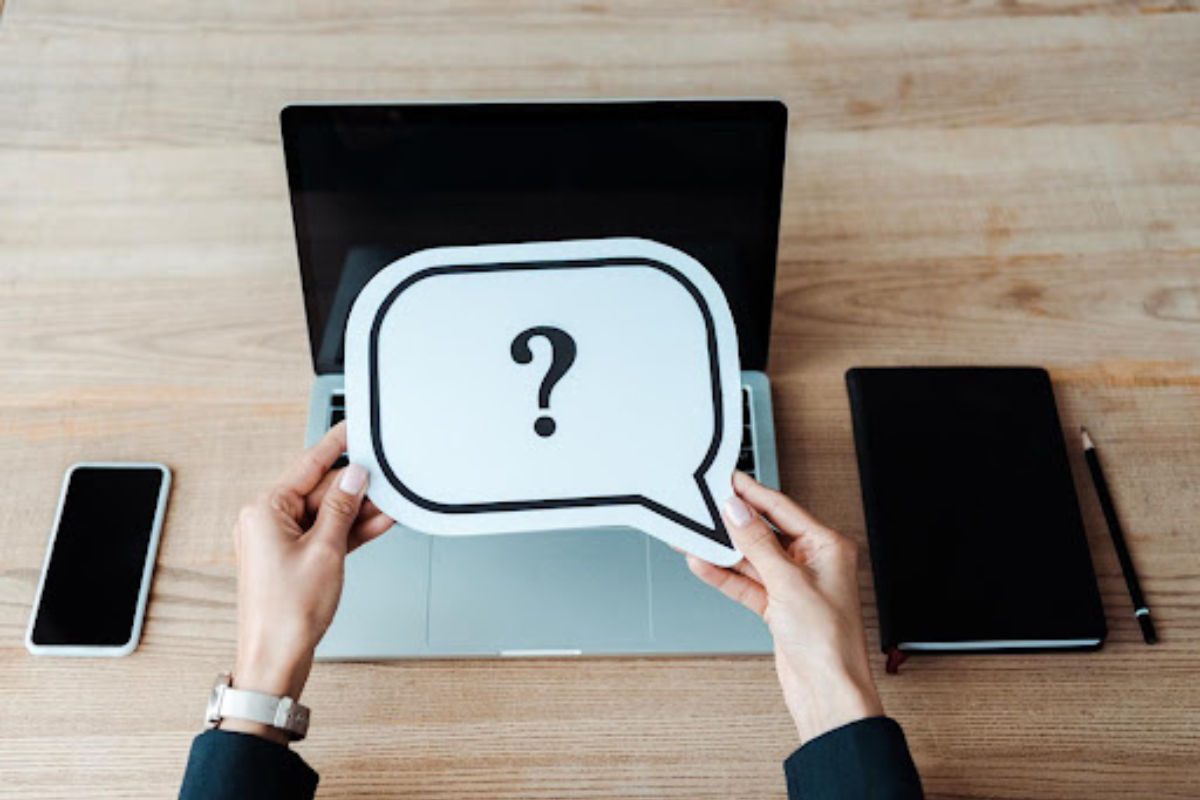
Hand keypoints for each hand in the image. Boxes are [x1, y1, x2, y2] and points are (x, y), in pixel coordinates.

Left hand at [226, 423, 392, 743]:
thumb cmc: (286, 614)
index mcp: (264, 511)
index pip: (308, 465)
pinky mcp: (294, 560)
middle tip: (388, 474)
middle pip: (320, 489)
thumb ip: (342, 507)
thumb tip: (354, 477)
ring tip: (392, 500)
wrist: (276, 659)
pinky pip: (327, 534)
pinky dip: (351, 529)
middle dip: (356, 484)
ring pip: (328, 513)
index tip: (354, 426)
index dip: (336, 444)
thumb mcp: (325, 551)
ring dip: (359, 509)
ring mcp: (281, 542)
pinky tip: (379, 521)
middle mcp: (267, 522)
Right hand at [688, 472, 882, 744]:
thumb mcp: (789, 583)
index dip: (753, 494)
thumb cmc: (830, 642)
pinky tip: (704, 563)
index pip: (783, 509)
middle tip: (704, 506)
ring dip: (723, 551)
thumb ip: (758, 544)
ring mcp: (793, 585)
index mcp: (828, 547)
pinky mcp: (777, 606)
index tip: (729, 480)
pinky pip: (746, 583)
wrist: (827, 690)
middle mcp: (812, 563)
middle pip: (764, 532)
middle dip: (733, 523)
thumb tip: (738, 512)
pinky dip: (724, 575)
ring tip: (694, 536)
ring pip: (751, 558)